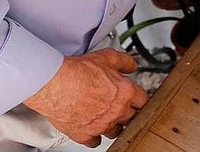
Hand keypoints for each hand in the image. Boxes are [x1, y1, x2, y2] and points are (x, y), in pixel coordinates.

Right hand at [23, 48, 148, 146]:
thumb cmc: (78, 72)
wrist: (56, 84)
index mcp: (126, 93)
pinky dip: (95, 137)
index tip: (137, 101)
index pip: (143, 101)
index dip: (140, 100)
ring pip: (116, 132)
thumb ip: (124, 61)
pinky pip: (95, 142)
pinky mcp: (84, 134)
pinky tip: (93, 131)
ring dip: (114, 127)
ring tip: (109, 120)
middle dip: (129, 114)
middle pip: (132, 118)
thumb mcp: (108, 57)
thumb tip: (131, 66)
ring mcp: (101, 125)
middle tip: (124, 110)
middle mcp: (117, 111)